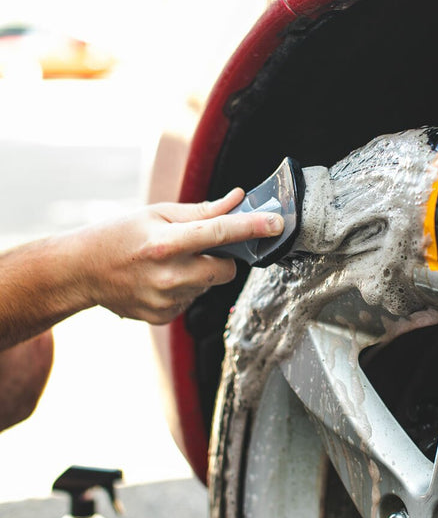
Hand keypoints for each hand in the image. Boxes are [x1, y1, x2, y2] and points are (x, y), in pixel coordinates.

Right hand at [76, 188, 283, 323]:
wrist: (80, 271)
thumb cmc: (118, 235)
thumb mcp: (157, 213)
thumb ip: (202, 210)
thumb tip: (237, 200)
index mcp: (165, 243)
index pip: (219, 232)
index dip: (252, 227)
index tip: (276, 223)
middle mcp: (167, 275)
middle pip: (225, 270)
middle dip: (224, 258)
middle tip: (203, 247)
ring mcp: (165, 301)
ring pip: (208, 286)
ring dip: (201, 273)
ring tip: (170, 263)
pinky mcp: (163, 316)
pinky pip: (192, 301)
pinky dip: (186, 289)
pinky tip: (161, 280)